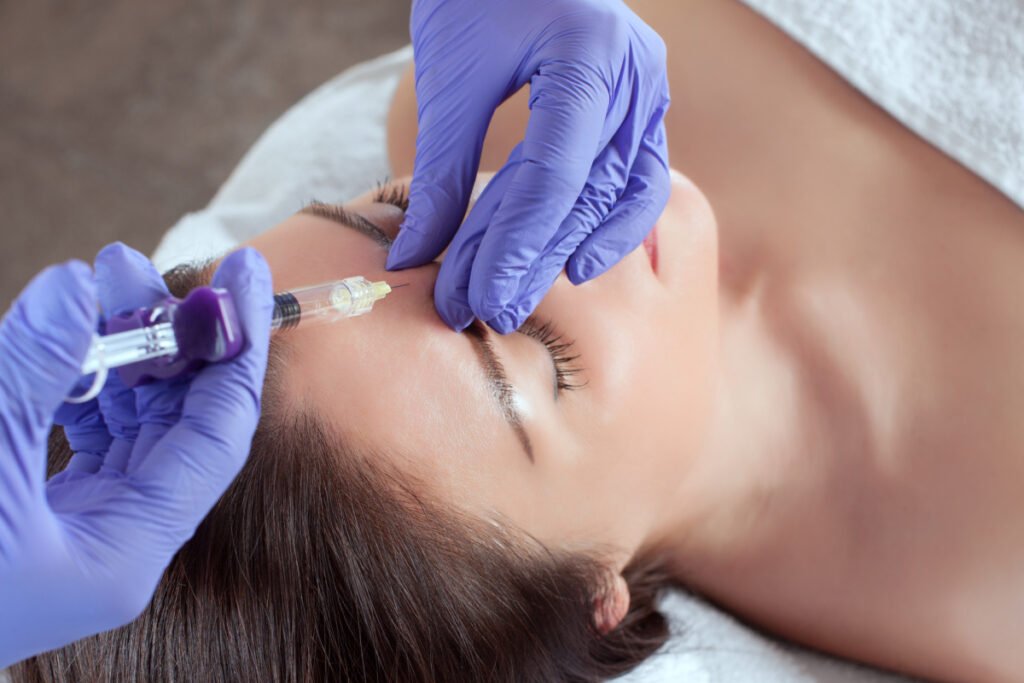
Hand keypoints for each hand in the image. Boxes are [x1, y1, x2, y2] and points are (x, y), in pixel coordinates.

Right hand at [0, 244, 271, 666]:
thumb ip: (31, 368)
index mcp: (126, 552)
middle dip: (165, 335)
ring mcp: (75, 529)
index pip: (219, 431)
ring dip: (119, 351)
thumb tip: (75, 284)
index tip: (245, 274)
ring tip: (98, 280)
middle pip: (175, 420)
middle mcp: (114, 543)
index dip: (237, 346)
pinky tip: (66, 336)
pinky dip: (78, 383)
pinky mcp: (32, 514)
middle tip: (132, 264)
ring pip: (126, 423)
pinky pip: (81, 435)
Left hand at [386, 0, 670, 332]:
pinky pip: (638, 180)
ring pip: (619, 197)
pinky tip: (576, 263)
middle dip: (530, 260)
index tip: (475, 299)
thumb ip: (440, 166)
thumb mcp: (452, 72)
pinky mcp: (644, 106)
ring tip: (518, 295)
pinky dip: (609, 225)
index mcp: (588, 54)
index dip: (513, 245)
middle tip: (484, 312)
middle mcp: (634, 76)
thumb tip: (415, 255)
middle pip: (585, 195)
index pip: (552, 175)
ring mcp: (648, 91)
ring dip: (568, 251)